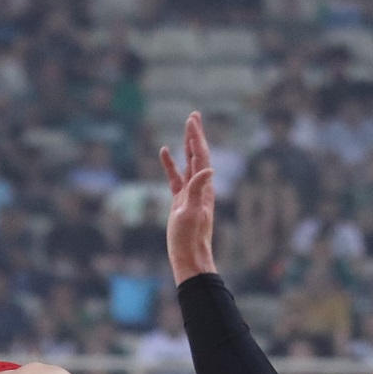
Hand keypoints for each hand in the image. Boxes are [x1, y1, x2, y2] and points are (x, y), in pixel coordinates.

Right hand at [159, 111, 217, 283]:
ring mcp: (190, 194)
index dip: (196, 137)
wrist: (189, 258)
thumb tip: (208, 169)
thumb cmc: (190, 238)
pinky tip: (165, 152)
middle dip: (195, 135)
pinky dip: (171, 164)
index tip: (192, 120)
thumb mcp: (191, 213)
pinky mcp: (180, 201)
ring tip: (186, 128)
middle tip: (194, 115)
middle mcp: (200, 187)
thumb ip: (197, 190)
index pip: (201, 156)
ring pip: (189, 163)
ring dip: (187, 145)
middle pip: (198, 155)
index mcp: (203, 188)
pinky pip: (176, 177)